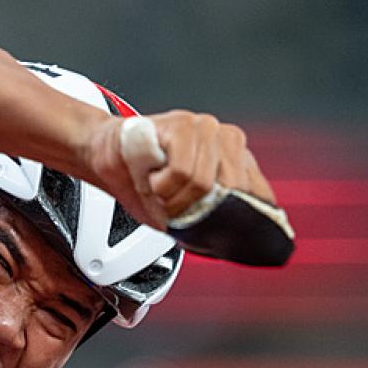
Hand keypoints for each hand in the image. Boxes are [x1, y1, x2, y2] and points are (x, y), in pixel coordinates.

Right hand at [118, 114, 293, 265]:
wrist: (108, 158)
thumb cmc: (144, 183)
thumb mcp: (181, 213)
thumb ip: (209, 221)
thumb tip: (232, 243)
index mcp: (236, 161)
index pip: (259, 195)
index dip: (245, 220)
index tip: (231, 236)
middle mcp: (228, 140)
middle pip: (230, 194)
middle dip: (194, 210)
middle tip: (171, 205)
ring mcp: (208, 129)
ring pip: (204, 183)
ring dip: (172, 197)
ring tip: (158, 187)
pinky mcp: (184, 124)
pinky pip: (182, 171)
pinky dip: (161, 184)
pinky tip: (152, 176)